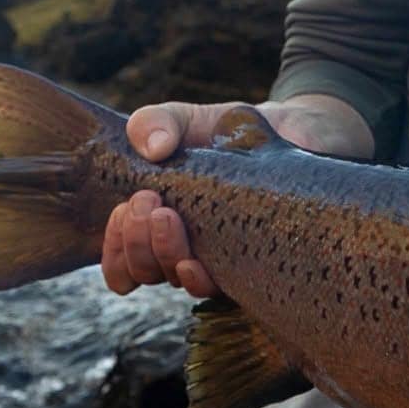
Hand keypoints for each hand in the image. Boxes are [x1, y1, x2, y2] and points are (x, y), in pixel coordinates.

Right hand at [100, 94, 372, 299]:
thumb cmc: (231, 134)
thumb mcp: (187, 119)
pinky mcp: (256, 263)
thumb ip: (156, 122)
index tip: (123, 208)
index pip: (122, 261)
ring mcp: (221, 259)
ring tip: (169, 216)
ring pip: (178, 280)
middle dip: (135, 242)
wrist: (295, 133)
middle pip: (144, 272)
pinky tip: (195, 258)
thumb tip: (152, 147)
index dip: (114, 247)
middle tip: (148, 202)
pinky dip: (199, 276)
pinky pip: (221, 288)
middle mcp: (185, 250)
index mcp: (158, 224)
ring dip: (163, 253)